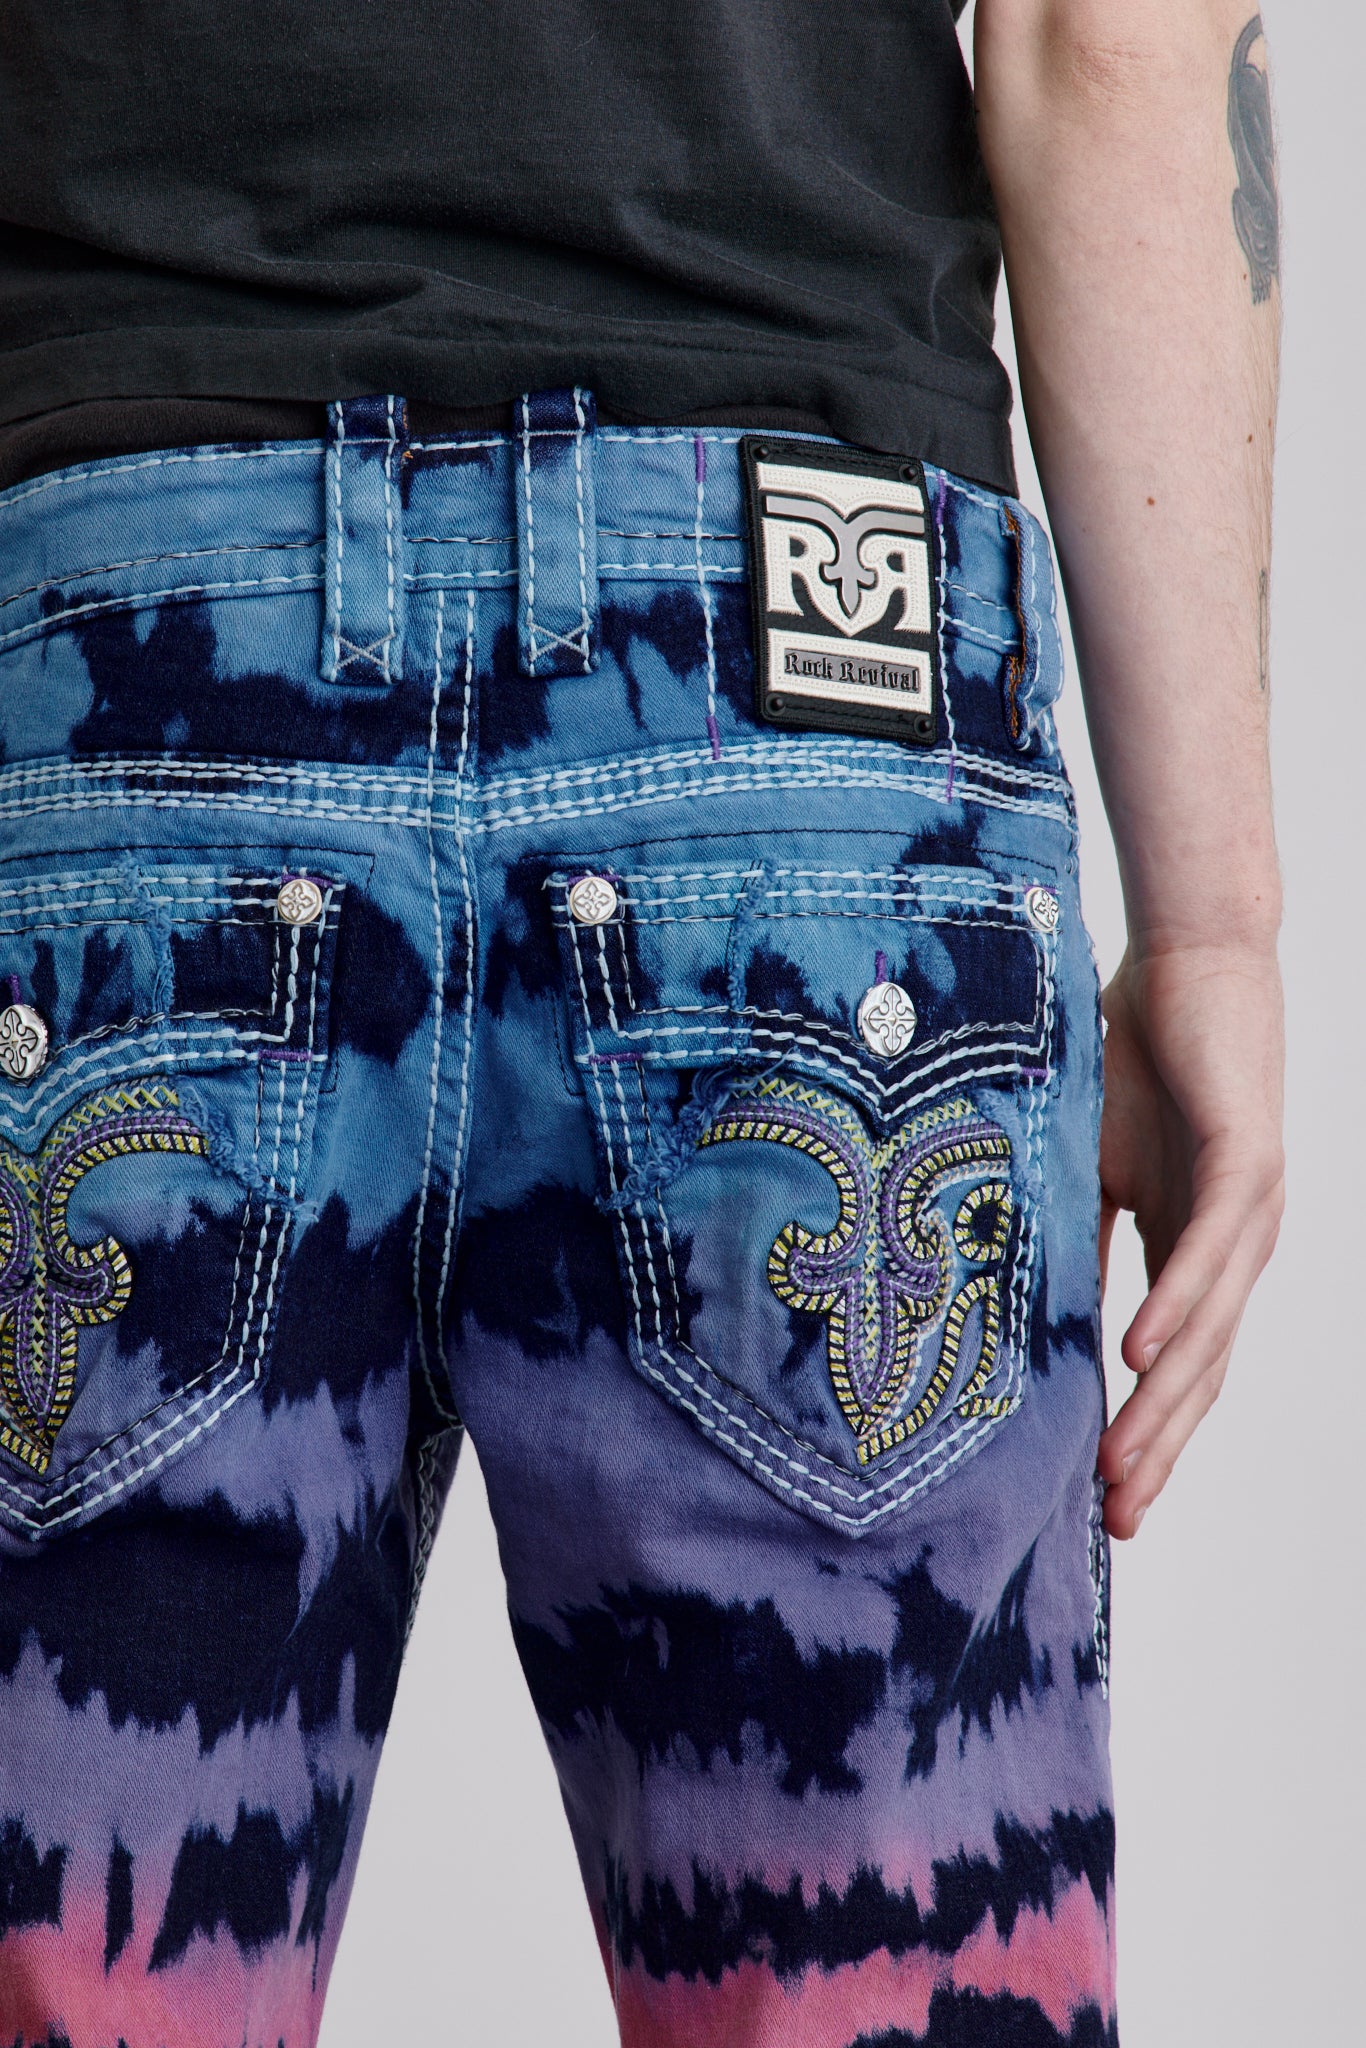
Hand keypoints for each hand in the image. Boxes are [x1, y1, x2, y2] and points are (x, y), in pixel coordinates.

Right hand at [1095, 939, 1283, 1537]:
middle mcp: (1234, 1247)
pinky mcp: (1247, 1162)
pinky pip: (1208, 1249)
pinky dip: (1175, 1305)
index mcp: (1194, 1252)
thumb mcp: (1091, 1165)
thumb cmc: (1137, 1055)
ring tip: (1120, 1465)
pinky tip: (1136, 1355)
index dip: (1146, 1436)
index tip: (1107, 1505)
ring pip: (1209, 1329)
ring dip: (1162, 1402)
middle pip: (1199, 1373)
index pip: (1176, 1367)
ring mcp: (1249, 1210)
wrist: (1190, 959)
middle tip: (1116, 1520)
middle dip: (1158, 1449)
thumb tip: (1031, 1309)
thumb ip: (1079, 1237)